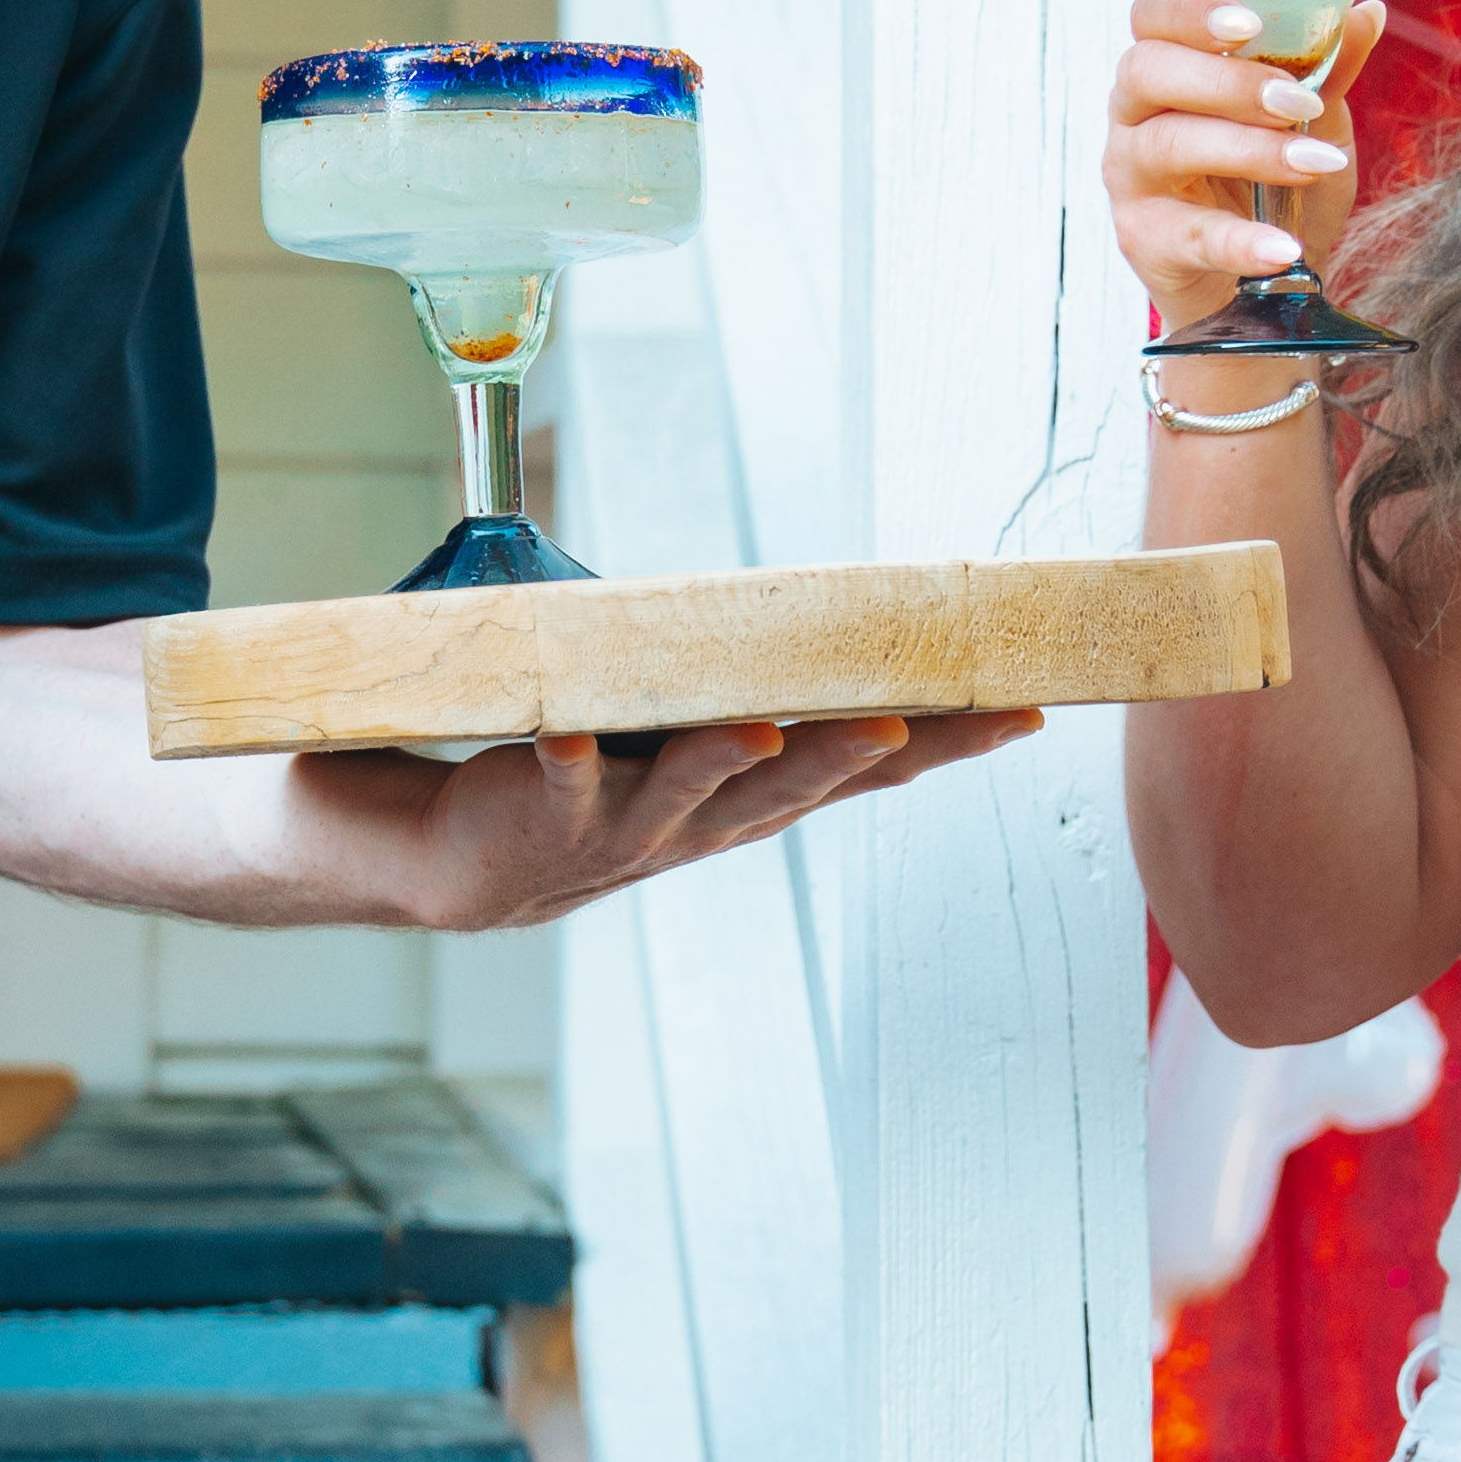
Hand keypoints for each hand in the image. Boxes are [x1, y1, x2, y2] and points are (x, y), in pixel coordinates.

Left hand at [288, 704, 1037, 934]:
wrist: (438, 860)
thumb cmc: (573, 776)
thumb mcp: (675, 731)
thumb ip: (740, 683)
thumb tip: (820, 602)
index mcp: (743, 796)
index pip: (860, 773)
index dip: (941, 746)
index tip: (1022, 711)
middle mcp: (694, 823)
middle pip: (786, 791)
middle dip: (845, 757)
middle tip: (902, 724)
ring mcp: (614, 829)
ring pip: (683, 796)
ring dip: (721, 764)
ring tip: (757, 731)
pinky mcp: (533, 816)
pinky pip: (554, 782)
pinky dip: (567, 761)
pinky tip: (574, 741)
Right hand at [1101, 0, 1385, 337]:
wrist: (1263, 283)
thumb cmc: (1276, 184)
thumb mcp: (1312, 120)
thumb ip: (1329, 68)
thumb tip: (1368, 13)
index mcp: (1168, 64)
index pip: (1152, 13)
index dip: (1190, 9)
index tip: (1250, 24)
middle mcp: (1134, 112)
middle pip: (1147, 71)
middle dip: (1227, 81)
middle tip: (1296, 101)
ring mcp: (1130, 176)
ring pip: (1167, 145)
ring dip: (1248, 150)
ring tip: (1312, 163)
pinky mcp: (1142, 239)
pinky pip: (1187, 234)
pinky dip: (1239, 240)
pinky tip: (1283, 247)